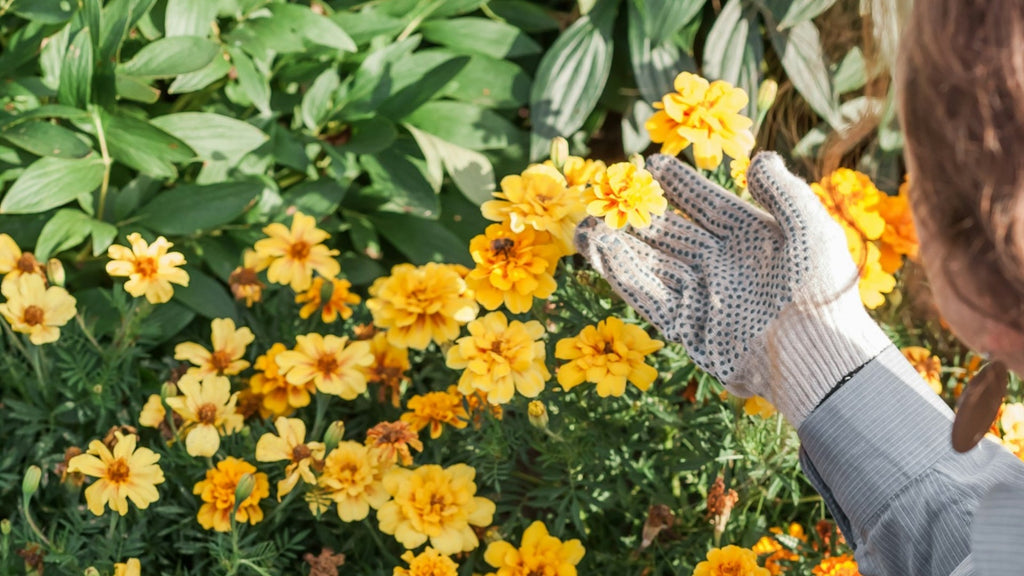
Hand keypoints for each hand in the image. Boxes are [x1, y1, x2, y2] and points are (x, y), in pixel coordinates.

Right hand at [574, 152, 890, 425]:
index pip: (709, 203)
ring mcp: (704, 297)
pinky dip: (624, 278)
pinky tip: (600, 256)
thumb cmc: (822, 292)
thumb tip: (760, 157)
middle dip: (637, 216)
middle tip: (603, 195)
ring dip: (619, 246)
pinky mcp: (689, 329)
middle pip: (671, 234)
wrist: (817, 358)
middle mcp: (723, 265)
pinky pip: (650, 299)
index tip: (652, 162)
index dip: (682, 184)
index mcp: (752, 238)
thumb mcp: (811, 230)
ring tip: (585, 226)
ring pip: (652, 265)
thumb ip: (784, 192)